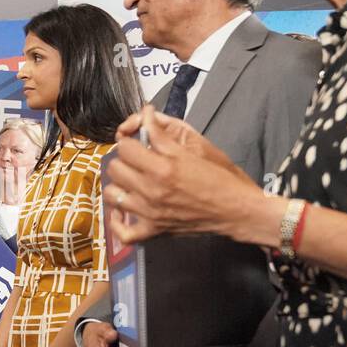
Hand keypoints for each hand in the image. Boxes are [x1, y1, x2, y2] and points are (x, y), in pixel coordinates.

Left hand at [105, 105, 265, 245]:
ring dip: (118, 185)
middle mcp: (151, 191)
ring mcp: (149, 213)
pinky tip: (122, 210)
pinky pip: (122, 232)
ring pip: (112, 195)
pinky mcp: (153, 231)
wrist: (234, 210)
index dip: (131, 142)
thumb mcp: (190, 151)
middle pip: (115, 168)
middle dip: (123, 160)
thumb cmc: (217, 179)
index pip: (125, 148)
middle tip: (136, 161)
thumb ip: (161, 135)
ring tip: (130, 180)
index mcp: (161, 168)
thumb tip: (146, 113)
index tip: (139, 144)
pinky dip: (117, 222)